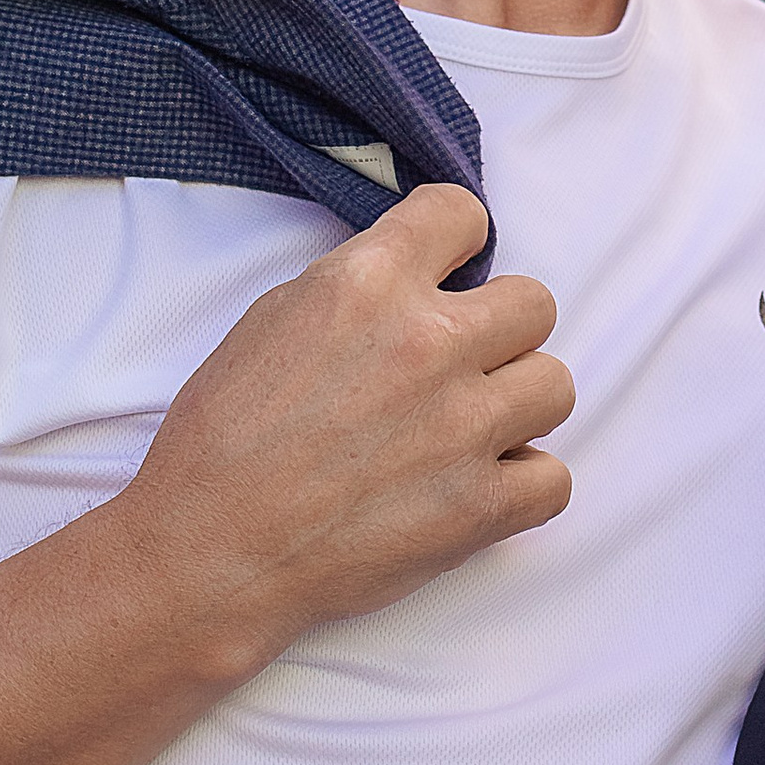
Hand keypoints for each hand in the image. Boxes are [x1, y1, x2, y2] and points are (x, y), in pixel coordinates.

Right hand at [112, 183, 571, 676]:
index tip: (447, 273)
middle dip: (500, 330)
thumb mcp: (274, 318)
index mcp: (367, 283)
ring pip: (556, 386)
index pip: (461, 213)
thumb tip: (416, 281)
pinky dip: (522, 487)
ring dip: (517, 407)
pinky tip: (475, 487)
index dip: (455, 244)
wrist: (208, 552)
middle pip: (534, 304)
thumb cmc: (222, 438)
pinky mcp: (478, 506)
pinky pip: (554, 479)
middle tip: (458, 365)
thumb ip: (359, 286)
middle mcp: (426, 343)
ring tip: (467, 430)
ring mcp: (461, 426)